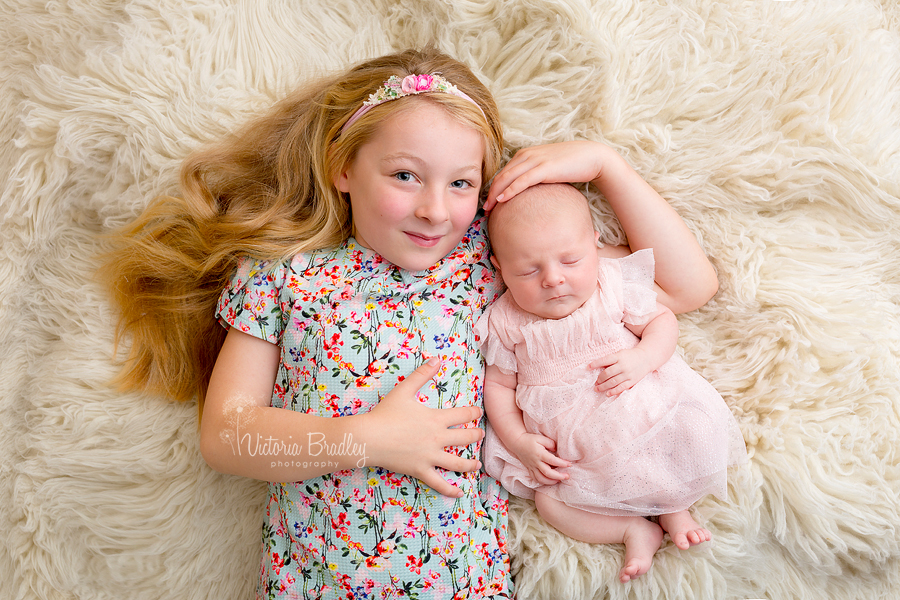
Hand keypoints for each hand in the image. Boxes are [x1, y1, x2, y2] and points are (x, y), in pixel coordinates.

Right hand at [363, 359, 484, 497]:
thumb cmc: (385, 413)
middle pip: (464, 438)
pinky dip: (451, 490)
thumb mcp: (404, 390)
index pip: (462, 415)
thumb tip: (437, 358)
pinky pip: (439, 483)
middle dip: (475, 436)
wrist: (369, 437)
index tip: (479, 413)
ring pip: (457, 463)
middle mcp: (437, 439)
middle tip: (480, 435)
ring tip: (476, 465)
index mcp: (435, 419)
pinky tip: (460, 493)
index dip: (473, 413)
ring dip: (469, 464)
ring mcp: (430, 457)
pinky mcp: (420, 470)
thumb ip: (422, 374)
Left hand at [485, 141, 611, 209]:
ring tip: (488, 208)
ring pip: (508, 178)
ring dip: (496, 194)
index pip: (504, 172)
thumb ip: (535, 176)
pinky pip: (522, 181)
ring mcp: (535, 160)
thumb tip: (528, 192)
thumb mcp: (548, 169)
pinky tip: (501, 200)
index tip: (488, 202)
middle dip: (490, 192)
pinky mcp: (544, 168)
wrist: (591, 157)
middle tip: (483, 209)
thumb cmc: (571, 165)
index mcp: (526, 155)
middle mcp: (527, 155)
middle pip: (501, 175)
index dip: (493, 187)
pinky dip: (510, 190)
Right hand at [509, 432, 569, 485]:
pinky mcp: (529, 469)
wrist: (516, 442)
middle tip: (567, 476)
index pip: (553, 461)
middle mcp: (535, 462)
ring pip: (541, 479)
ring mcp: (531, 467)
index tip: (569, 464)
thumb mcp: (540, 438)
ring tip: (558, 480)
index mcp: (540, 454)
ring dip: (551, 481)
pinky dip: (543, 482)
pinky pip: (535, 479)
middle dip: (559, 476)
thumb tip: (556, 450)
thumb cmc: (529, 439)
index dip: (562, 463)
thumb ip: (550, 443)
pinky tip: (549, 481)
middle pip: (548, 473)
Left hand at [592, 348, 652, 396]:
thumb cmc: (629, 356)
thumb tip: (598, 368)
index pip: (604, 360)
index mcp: (618, 357)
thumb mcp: (620, 354)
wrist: (646, 358)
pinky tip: (607, 393)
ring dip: (603, 386)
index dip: (595, 364)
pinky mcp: (632, 381)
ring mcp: (628, 374)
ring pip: (613, 382)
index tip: (588, 368)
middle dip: (599, 379)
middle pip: (608, 373)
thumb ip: (611, 360)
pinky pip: (622, 387)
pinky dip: (614, 391)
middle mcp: (623, 365)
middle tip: (595, 382)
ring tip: (597, 389)